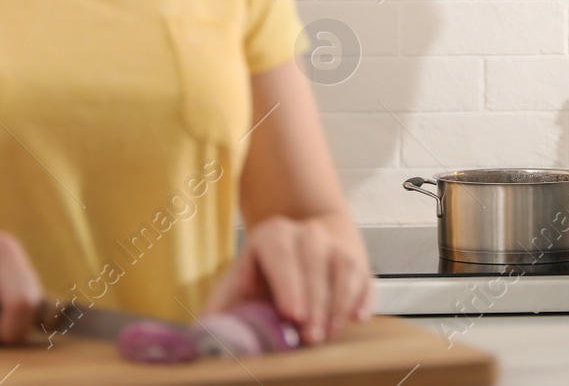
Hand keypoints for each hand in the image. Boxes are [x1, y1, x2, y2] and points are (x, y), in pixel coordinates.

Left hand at [204, 216, 373, 345]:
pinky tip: (357, 317)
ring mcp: (337, 244)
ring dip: (339, 303)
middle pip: (315, 262)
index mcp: (273, 234)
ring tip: (330, 334)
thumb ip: (223, 306)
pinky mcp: (360, 260)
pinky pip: (366, 277)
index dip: (288, 284)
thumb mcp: (240, 281)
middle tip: (310, 336)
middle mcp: (308, 232)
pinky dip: (364, 297)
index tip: (291, 313)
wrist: (304, 242)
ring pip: (344, 267)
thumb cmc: (267, 273)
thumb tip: (202, 335)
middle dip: (314, 302)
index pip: (282, 254)